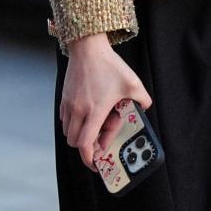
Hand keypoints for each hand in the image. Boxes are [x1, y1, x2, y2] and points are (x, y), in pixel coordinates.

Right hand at [61, 33, 152, 169]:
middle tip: (98, 143)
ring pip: (67, 131)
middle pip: (74, 142)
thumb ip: (143, 99)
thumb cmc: (109, 65)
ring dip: (78, 135)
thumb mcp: (133, 83)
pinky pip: (64, 119)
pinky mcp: (64, 97)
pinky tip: (85, 116)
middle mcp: (78, 110)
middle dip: (85, 148)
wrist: (88, 47)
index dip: (89, 158)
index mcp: (95, 110)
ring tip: (93, 128)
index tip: (95, 163)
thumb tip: (146, 108)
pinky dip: (72, 123)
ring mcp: (69, 104)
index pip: (85, 144)